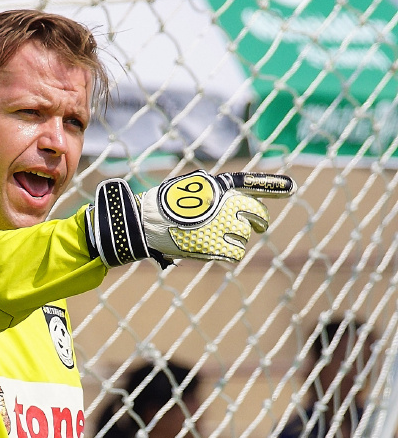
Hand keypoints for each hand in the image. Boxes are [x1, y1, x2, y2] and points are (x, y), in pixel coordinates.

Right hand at [85, 171, 295, 266]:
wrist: (143, 222)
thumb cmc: (162, 206)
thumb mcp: (189, 189)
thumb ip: (215, 194)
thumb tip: (238, 209)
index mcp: (217, 187)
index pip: (251, 184)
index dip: (273, 185)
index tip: (293, 187)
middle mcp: (223, 204)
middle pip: (256, 216)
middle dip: (257, 221)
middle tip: (254, 225)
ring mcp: (220, 226)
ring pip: (245, 237)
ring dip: (236, 239)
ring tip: (216, 236)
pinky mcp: (214, 246)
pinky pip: (235, 253)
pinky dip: (228, 252)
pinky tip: (215, 248)